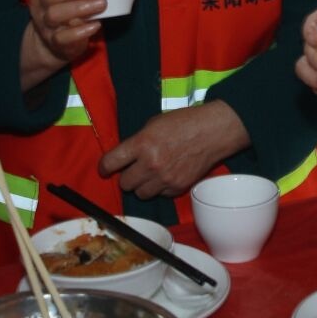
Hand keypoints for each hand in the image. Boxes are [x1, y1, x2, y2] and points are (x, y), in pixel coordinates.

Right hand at [21, 0, 106, 87]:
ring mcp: (45, 24)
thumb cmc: (66, 8)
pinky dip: (81, 31)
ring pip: (55, 14)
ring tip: (102, 3)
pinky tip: (96, 24)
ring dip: (80, 8)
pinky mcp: (54, 42)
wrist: (54, 42)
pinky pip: (63, 37)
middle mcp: (40, 5)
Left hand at [98, 101, 250, 200]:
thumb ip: (137, 141)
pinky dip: (160, 188)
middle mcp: (151, 163)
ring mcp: (164, 178)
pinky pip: (159, 195)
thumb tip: (125, 156)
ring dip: (142, 186)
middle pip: (124, 184)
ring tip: (150, 175)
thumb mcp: (154, 124)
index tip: (104, 169)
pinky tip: (166, 175)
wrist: (212, 131)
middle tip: (133, 170)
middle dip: (126, 177)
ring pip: (140, 194)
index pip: (111, 162)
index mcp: (142, 143)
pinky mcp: (177, 187)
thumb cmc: (183, 123)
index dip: (104, 167)